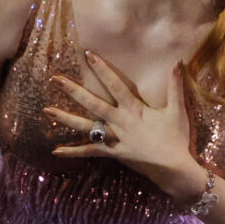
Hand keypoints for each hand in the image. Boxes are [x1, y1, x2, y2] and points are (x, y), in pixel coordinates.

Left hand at [45, 51, 203, 203]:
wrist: (174, 169)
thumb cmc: (176, 138)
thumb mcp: (177, 111)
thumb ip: (175, 86)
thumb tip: (177, 62)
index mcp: (134, 110)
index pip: (115, 85)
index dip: (102, 70)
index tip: (88, 55)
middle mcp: (120, 122)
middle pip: (93, 104)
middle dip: (74, 91)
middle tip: (55, 79)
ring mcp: (114, 138)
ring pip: (86, 127)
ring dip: (66, 119)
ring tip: (47, 111)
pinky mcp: (112, 153)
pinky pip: (90, 152)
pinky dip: (73, 151)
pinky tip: (55, 151)